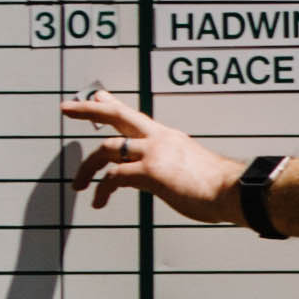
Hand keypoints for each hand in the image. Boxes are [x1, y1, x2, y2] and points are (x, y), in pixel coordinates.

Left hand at [63, 90, 238, 225]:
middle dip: (87, 110)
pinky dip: (102, 189)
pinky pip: (114, 176)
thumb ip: (169, 166)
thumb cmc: (218, 187)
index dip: (112, 104)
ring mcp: (154, 152)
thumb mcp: (189, 167)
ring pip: (106, 148)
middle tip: (66, 108)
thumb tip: (157, 177)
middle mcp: (158, 138)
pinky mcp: (151, 171)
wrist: (233, 191)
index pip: (134, 117)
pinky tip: (99, 202)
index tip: (96, 96)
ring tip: (78, 185)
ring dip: (86, 167)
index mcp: (168, 137)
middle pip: (116, 116)